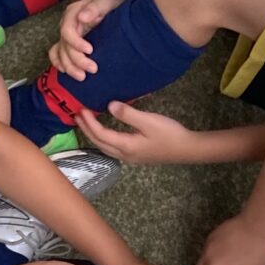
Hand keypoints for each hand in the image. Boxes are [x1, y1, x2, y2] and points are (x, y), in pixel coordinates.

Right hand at [49, 0, 115, 80]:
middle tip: (93, 69)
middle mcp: (66, 25)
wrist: (110, 10)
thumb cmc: (107, 6)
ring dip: (70, 68)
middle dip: (77, 60)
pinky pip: (56, 54)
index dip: (76, 43)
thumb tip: (82, 17)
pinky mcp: (67, 44)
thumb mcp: (104, 3)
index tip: (90, 51)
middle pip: (65, 46)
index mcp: (72, 14)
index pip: (67, 31)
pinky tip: (66, 72)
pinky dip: (59, 64)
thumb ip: (94, 8)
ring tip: (83, 77)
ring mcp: (65, 36)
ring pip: (60, 54)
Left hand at [76, 103, 204, 165]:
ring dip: (93, 135)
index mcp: (126, 146)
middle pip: (98, 143)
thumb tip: (110, 106)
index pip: (100, 134)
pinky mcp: (136, 156)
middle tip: (77, 115)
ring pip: (104, 147)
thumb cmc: (169, 134)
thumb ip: (128, 114)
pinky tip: (104, 132)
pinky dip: (103, 139)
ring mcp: (130, 157)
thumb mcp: (149, 121)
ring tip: (86, 123)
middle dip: (86, 130)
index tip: (81, 109)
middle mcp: (124, 155)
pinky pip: (112, 148)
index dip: (89, 122)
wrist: (186, 149)